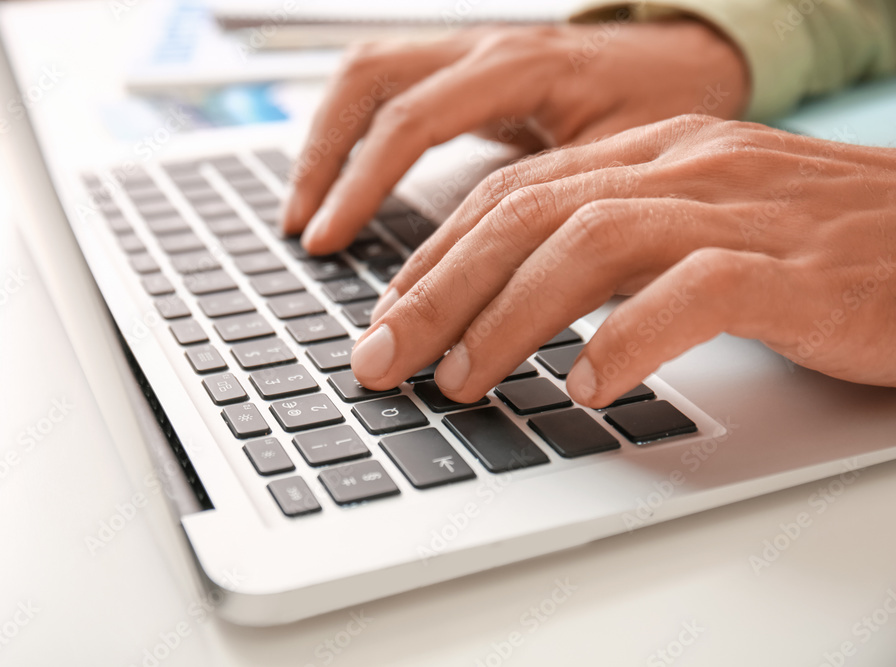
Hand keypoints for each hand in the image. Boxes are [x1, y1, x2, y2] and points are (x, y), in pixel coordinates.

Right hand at [282, 19, 748, 253]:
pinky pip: (386, 88)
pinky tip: (344, 187)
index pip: (414, 119)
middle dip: (324, 160)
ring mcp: (468, 53)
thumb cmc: (666, 106)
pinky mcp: (462, 72)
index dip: (363, 185)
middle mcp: (484, 48)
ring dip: (326, 144)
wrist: (684, 54)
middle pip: (369, 81)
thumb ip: (568, 211)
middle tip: (305, 233)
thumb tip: (517, 295)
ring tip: (305, 214)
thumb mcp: (630, 162)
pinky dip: (353, 138)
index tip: (329, 243)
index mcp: (523, 66)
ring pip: (366, 76)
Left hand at [350, 115, 895, 406]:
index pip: (513, 192)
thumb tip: (513, 306)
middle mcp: (684, 166)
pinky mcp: (794, 268)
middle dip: (438, 289)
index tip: (389, 315)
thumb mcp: (699, 227)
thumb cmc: (822, 248)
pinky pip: (691, 293)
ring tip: (461, 380)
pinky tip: (584, 387)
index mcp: (654, 152)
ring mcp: (740, 209)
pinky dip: (627, 339)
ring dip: (507, 316)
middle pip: (526, 214)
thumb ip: (614, 250)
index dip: (436, 255)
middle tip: (384, 357)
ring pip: (589, 242)